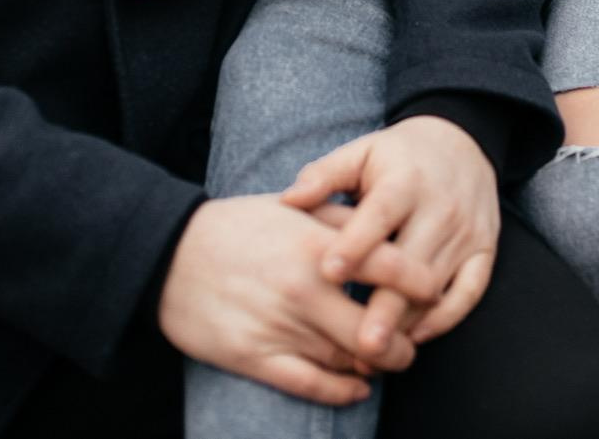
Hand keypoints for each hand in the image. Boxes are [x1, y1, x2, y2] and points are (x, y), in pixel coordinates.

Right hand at [157, 196, 418, 404]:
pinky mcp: (254, 358)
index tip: (432, 291)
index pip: (392, 268)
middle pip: (378, 329)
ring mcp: (279, 327)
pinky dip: (343, 392)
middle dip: (404, 340)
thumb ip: (339, 216)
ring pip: (349, 361)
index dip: (422, 284)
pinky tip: (357, 386)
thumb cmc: (234, 227)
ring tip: (383, 359)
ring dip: (374, 365)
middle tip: (411, 339)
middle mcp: (304, 289)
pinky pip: (312, 386)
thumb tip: (384, 228)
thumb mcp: (289, 207)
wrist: (167, 256)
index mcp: (316, 246)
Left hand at [282, 116, 500, 348]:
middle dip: (387, 305)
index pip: (381, 214)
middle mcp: (440, 207)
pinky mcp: (484, 249)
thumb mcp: (361, 152)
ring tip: (376, 353)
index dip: (355, 244)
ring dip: (408, 321)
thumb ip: (324, 175)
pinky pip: (470, 291)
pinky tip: (418, 336)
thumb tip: (288, 200)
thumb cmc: (397, 155)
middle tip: (362, 344)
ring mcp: (466, 231)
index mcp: (405, 180)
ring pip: (437, 284)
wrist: (462, 142)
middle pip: (412, 263)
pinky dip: (447, 317)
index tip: (328, 272)